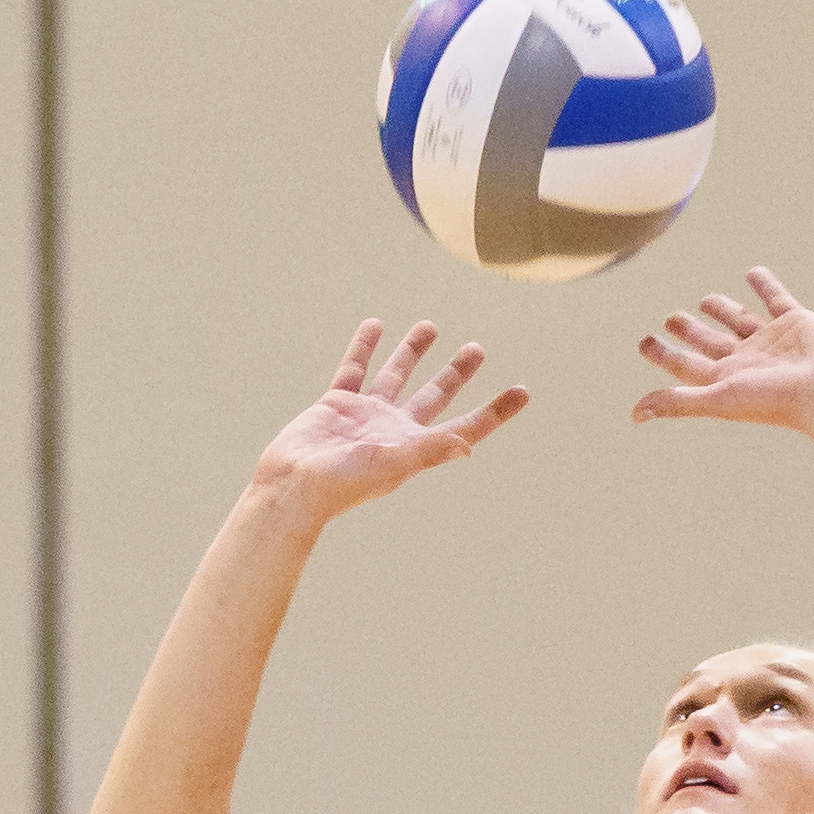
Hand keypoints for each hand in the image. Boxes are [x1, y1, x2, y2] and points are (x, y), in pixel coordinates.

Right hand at [250, 319, 529, 526]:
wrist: (291, 487)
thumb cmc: (342, 485)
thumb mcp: (392, 465)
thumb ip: (429, 450)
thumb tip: (468, 447)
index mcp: (416, 448)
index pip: (465, 427)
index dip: (495, 411)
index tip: (522, 391)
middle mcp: (395, 431)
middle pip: (435, 396)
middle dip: (456, 374)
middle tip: (477, 349)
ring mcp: (367, 416)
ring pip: (396, 376)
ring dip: (413, 351)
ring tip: (430, 326)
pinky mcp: (337, 404)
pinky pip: (355, 368)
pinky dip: (365, 347)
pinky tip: (376, 325)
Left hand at [630, 268, 813, 434]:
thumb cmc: (776, 400)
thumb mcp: (719, 398)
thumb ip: (678, 403)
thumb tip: (634, 415)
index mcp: (727, 379)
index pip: (687, 365)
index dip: (664, 355)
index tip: (644, 342)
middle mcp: (747, 360)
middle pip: (710, 343)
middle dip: (690, 332)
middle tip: (670, 319)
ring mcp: (772, 340)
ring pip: (740, 320)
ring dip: (723, 310)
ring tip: (706, 300)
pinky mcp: (796, 322)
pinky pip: (776, 299)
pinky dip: (765, 285)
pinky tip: (753, 273)